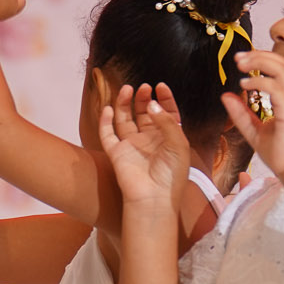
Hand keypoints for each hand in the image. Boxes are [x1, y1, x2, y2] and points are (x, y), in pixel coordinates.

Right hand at [97, 82, 188, 213]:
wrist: (154, 197)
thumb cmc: (171, 175)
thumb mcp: (178, 143)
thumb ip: (166, 121)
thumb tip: (150, 104)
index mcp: (168, 139)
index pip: (166, 113)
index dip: (164, 98)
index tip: (160, 86)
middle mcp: (149, 140)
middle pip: (144, 113)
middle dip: (143, 98)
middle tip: (144, 87)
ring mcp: (132, 146)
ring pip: (125, 120)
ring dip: (125, 104)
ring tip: (127, 89)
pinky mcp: (116, 153)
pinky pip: (107, 134)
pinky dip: (105, 120)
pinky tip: (109, 109)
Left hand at [222, 50, 283, 178]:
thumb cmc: (281, 153)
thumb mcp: (254, 130)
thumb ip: (241, 114)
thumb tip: (226, 96)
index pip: (279, 68)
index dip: (260, 60)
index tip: (240, 61)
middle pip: (281, 63)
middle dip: (258, 56)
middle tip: (238, 58)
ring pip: (281, 69)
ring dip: (259, 63)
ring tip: (241, 66)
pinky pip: (276, 88)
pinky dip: (260, 82)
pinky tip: (246, 85)